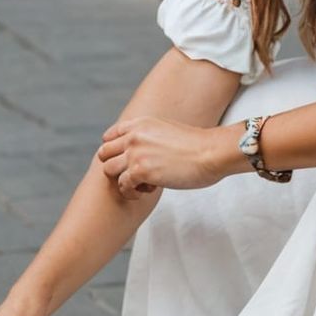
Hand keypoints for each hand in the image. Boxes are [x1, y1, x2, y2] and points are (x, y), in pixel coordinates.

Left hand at [95, 116, 234, 196]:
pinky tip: (148, 191)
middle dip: (116, 167)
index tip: (126, 162)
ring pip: (109, 171)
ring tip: (142, 185)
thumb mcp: (167, 129)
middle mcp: (134, 135)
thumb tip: (145, 150)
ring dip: (123, 181)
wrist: (211, 152)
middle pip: (104, 154)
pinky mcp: (140, 171)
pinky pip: (122, 186)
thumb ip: (150, 136)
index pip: (109, 136)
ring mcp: (135, 153)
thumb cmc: (198, 145)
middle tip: (133, 175)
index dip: (115, 152)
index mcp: (140, 123)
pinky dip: (132, 192)